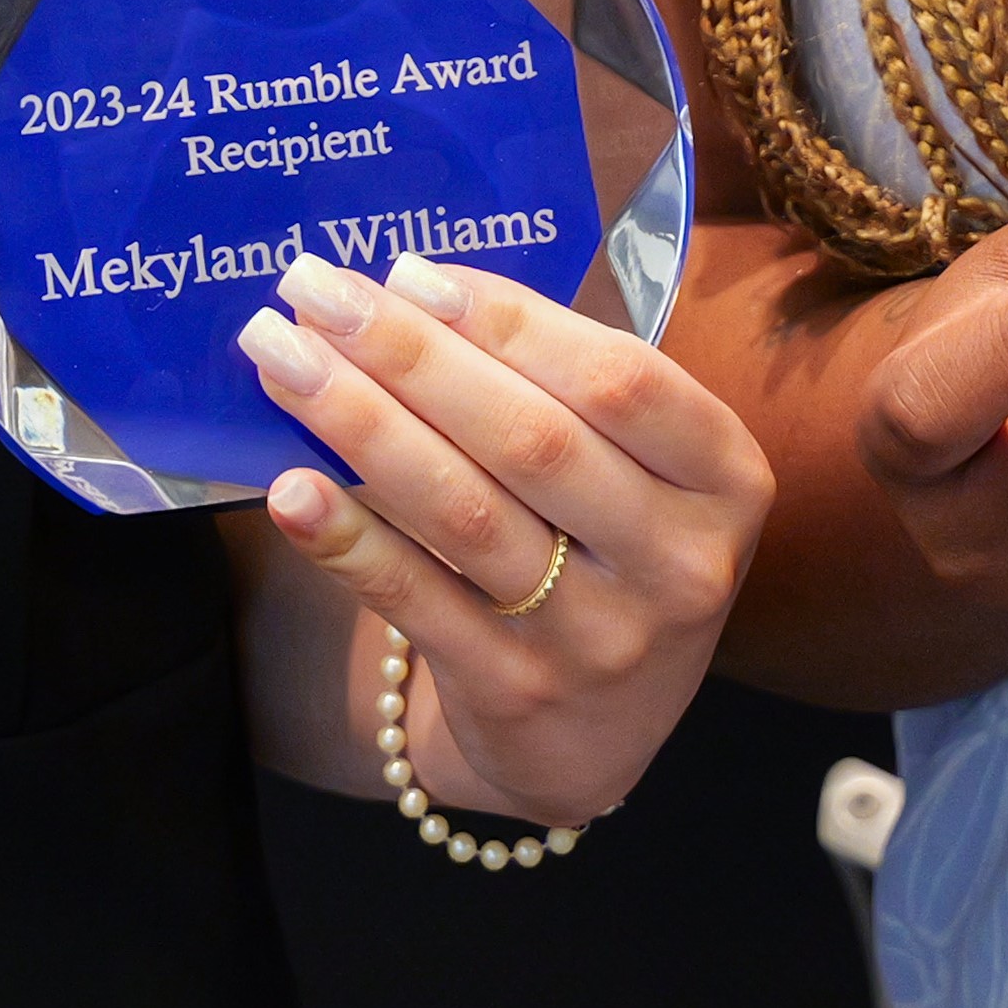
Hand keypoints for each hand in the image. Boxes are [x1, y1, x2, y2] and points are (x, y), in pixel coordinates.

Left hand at [242, 251, 770, 831]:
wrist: (600, 735)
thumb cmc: (607, 546)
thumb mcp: (636, 470)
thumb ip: (557, 383)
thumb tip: (407, 290)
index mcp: (726, 477)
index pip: (617, 379)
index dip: (509, 320)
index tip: (408, 271)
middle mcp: (678, 562)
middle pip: (530, 439)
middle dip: (409, 353)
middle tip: (311, 289)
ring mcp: (601, 639)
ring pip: (464, 511)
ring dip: (360, 422)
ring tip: (282, 359)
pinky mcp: (516, 695)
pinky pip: (417, 601)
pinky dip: (347, 539)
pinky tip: (288, 488)